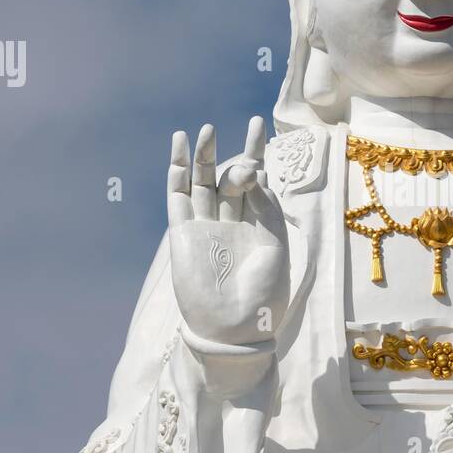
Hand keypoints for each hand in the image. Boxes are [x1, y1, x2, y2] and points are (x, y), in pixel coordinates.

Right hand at [167, 117, 289, 345]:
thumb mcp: (276, 243)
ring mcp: (204, 227)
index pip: (255, 180)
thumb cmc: (263, 293)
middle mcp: (229, 222)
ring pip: (201, 182)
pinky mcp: (182, 234)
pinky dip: (176, 171)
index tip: (259, 125)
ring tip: (206, 129)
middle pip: (228, 177)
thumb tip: (252, 171)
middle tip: (245, 136)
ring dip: (203, 155)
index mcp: (256, 225)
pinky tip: (178, 146)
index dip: (255, 152)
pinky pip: (177, 196)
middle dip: (235, 153)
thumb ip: (265, 205)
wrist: (235, 327)